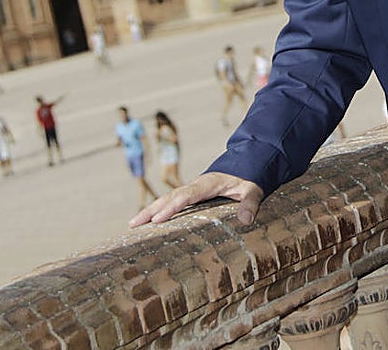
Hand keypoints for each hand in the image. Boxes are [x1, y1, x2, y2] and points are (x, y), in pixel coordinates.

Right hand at [129, 172, 263, 227]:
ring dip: (151, 210)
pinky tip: (150, 221)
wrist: (249, 162)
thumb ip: (250, 203)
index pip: (186, 196)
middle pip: (169, 197)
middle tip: (133, 224)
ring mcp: (193, 190)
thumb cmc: (250, 178)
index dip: (172, 208)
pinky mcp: (193, 195)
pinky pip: (173, 202)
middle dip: (151, 210)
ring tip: (133, 224)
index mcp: (208, 183)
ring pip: (167, 198)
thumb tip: (245, 220)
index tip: (158, 220)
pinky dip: (159, 210)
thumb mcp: (254, 189)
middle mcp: (196, 185)